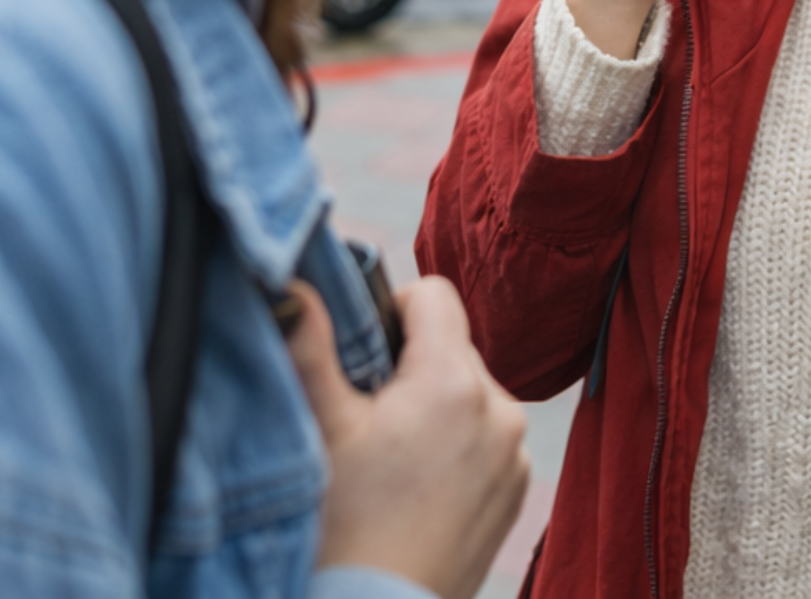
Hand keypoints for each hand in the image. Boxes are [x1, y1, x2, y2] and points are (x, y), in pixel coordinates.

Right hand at [287, 277, 529, 598]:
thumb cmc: (345, 526)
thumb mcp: (322, 425)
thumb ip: (310, 344)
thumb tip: (293, 285)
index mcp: (453, 382)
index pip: (434, 294)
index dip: (391, 308)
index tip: (364, 351)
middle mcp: (501, 410)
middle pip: (452, 345)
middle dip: (410, 364)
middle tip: (368, 413)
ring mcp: (516, 454)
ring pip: (470, 392)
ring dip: (435, 404)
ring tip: (392, 456)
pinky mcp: (517, 490)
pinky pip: (488, 437)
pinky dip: (457, 444)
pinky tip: (418, 485)